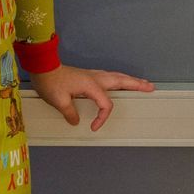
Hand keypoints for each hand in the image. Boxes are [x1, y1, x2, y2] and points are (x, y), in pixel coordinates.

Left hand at [30, 64, 153, 131]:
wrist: (42, 67)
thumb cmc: (50, 81)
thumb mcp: (59, 101)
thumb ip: (70, 113)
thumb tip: (76, 121)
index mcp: (91, 85)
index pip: (106, 105)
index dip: (102, 118)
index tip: (93, 126)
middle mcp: (95, 78)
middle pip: (121, 81)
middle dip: (137, 85)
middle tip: (150, 87)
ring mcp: (92, 75)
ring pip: (116, 77)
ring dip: (130, 80)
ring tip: (141, 83)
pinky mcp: (87, 75)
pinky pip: (109, 76)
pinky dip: (118, 79)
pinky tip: (119, 81)